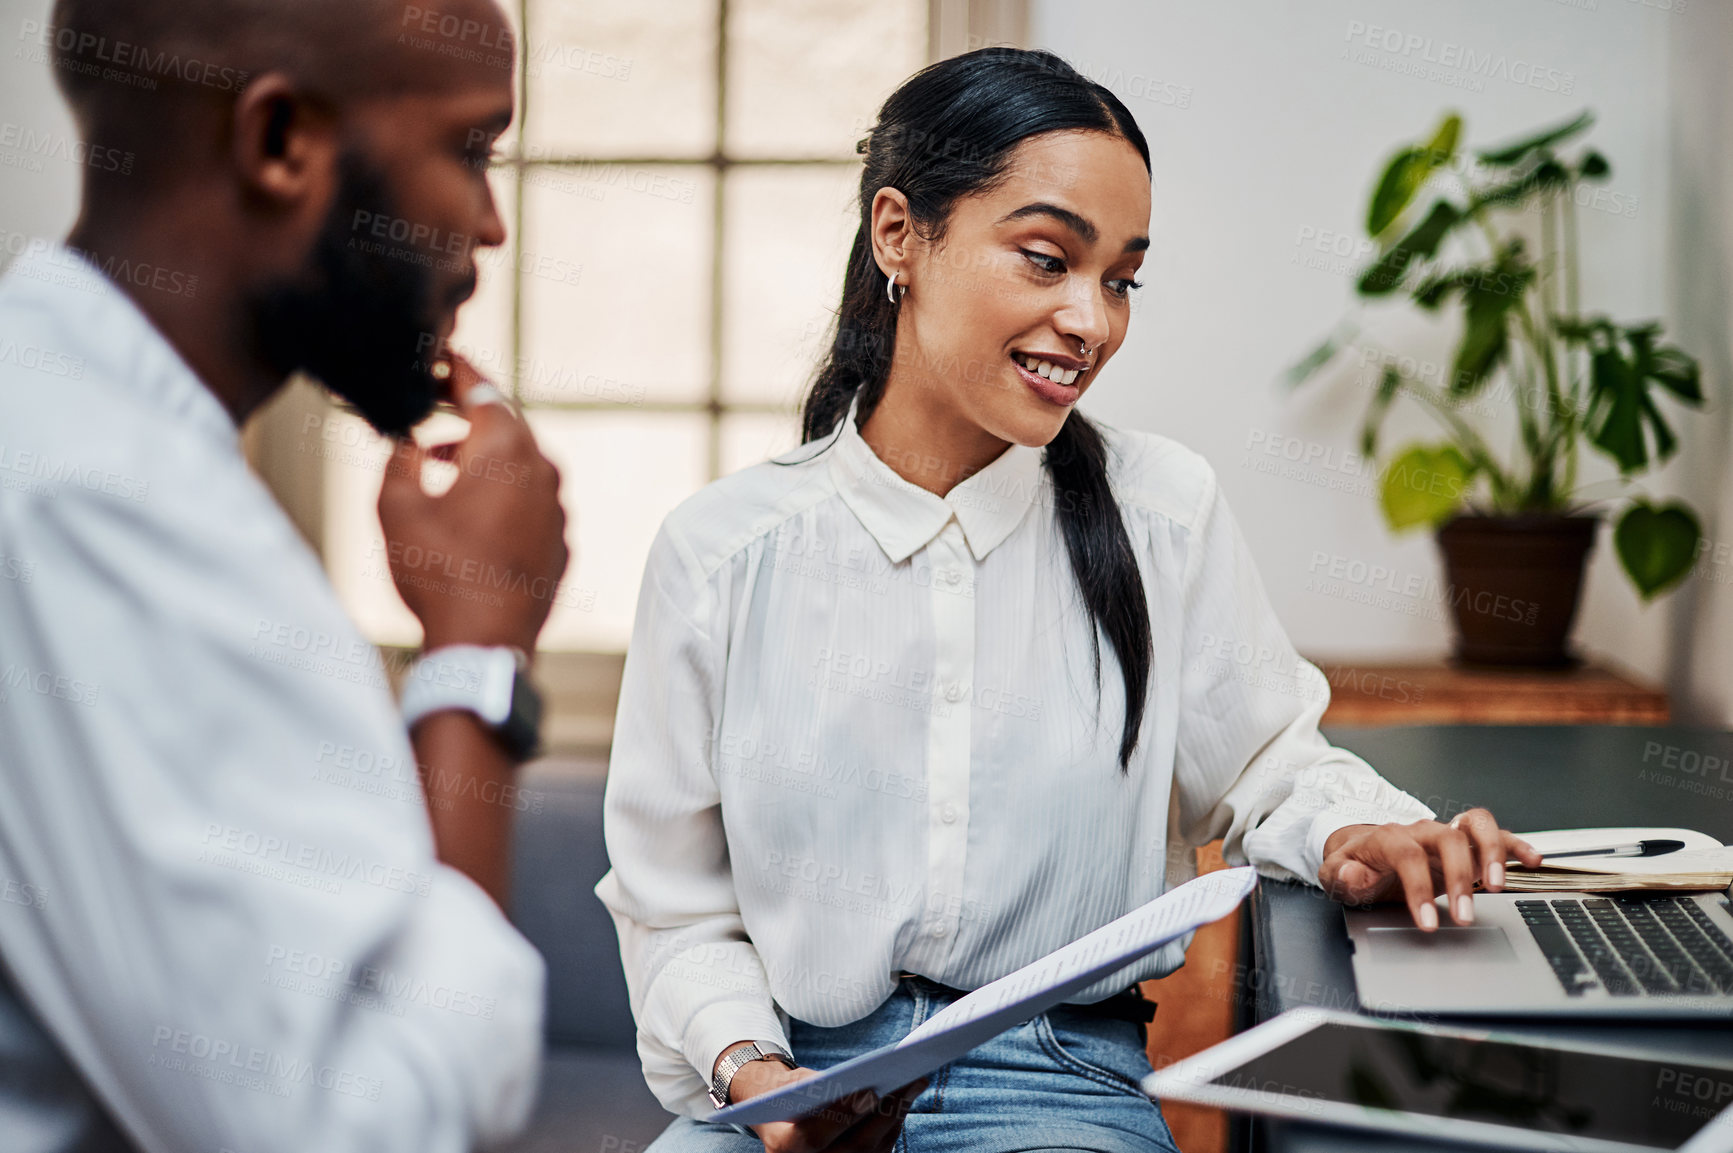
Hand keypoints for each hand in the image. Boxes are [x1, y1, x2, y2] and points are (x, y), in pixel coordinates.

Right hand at [378, 353, 569, 656]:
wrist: (485, 643)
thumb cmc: (439, 572)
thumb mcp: (397, 507)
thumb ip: (400, 458)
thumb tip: (408, 439)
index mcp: (507, 449)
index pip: (482, 390)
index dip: (457, 370)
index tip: (440, 356)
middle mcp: (543, 472)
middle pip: (506, 424)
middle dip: (468, 412)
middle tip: (433, 405)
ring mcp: (558, 510)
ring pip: (521, 464)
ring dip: (483, 456)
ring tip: (441, 462)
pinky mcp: (561, 543)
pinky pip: (531, 501)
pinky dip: (503, 493)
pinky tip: (472, 509)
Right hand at [721, 1047, 923, 1152]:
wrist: (777, 1115)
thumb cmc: (785, 1092)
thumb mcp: (790, 1084)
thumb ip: (815, 1086)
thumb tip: (855, 1081)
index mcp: (783, 1148)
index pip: (815, 1137)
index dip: (843, 1115)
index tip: (869, 1091)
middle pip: (854, 1146)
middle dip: (883, 1112)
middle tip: (907, 1082)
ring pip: (873, 1149)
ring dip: (897, 1114)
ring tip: (915, 1082)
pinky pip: (879, 1150)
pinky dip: (894, 1123)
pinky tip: (906, 1097)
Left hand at [1319, 808, 1541, 930]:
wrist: (1365, 852)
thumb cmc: (1355, 866)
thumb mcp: (1336, 875)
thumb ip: (1340, 876)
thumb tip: (1355, 874)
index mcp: (1388, 838)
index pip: (1406, 855)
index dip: (1418, 888)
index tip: (1428, 923)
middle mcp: (1421, 831)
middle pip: (1447, 839)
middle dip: (1459, 878)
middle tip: (1464, 916)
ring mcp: (1446, 834)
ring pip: (1475, 824)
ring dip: (1492, 852)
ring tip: (1498, 884)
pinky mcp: (1466, 844)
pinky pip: (1495, 834)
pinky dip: (1515, 844)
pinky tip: (1532, 861)